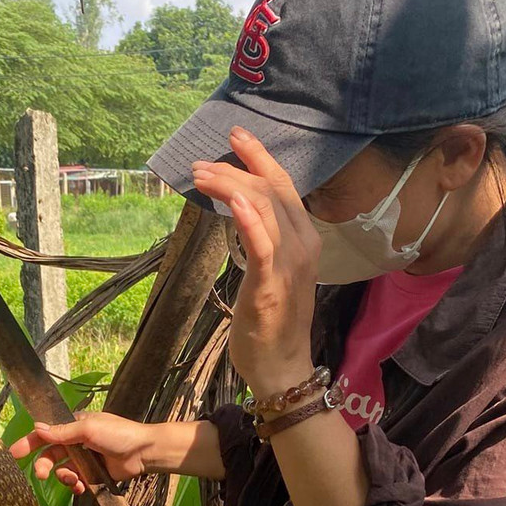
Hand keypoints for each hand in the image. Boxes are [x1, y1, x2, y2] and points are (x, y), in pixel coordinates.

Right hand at [9, 411, 156, 494]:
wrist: (144, 453)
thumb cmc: (118, 434)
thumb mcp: (87, 429)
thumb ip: (62, 432)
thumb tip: (37, 427)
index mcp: (74, 425)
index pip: (46, 433)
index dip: (29, 442)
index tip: (13, 453)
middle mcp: (77, 441)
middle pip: (50, 454)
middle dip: (43, 464)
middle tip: (39, 474)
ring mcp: (85, 458)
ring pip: (62, 470)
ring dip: (63, 477)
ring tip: (73, 481)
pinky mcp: (93, 474)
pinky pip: (76, 481)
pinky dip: (75, 485)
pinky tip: (81, 487)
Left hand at [191, 126, 320, 397]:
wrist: (282, 368)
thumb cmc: (272, 323)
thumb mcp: (274, 272)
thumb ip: (265, 240)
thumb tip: (243, 210)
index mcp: (305, 239)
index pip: (284, 186)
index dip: (260, 157)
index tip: (235, 136)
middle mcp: (303, 246)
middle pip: (272, 190)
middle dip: (237, 167)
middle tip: (201, 164)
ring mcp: (289, 266)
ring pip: (263, 208)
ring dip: (230, 185)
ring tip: (200, 176)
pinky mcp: (270, 286)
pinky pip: (262, 245)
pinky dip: (247, 217)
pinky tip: (231, 198)